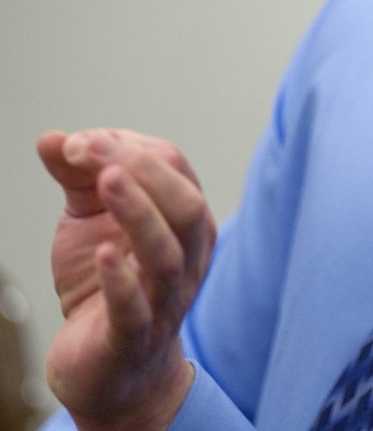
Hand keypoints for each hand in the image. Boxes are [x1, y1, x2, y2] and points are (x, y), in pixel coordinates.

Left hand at [37, 128, 216, 430]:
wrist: (111, 368)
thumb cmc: (107, 284)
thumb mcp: (88, 222)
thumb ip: (76, 178)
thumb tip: (52, 138)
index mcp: (184, 221)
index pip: (172, 168)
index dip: (126, 146)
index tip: (76, 145)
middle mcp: (188, 257)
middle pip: (185, 205)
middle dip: (141, 170)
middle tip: (90, 149)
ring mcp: (166, 300)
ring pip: (168, 254)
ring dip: (139, 213)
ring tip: (106, 180)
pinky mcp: (134, 339)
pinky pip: (136, 309)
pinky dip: (122, 280)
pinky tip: (101, 254)